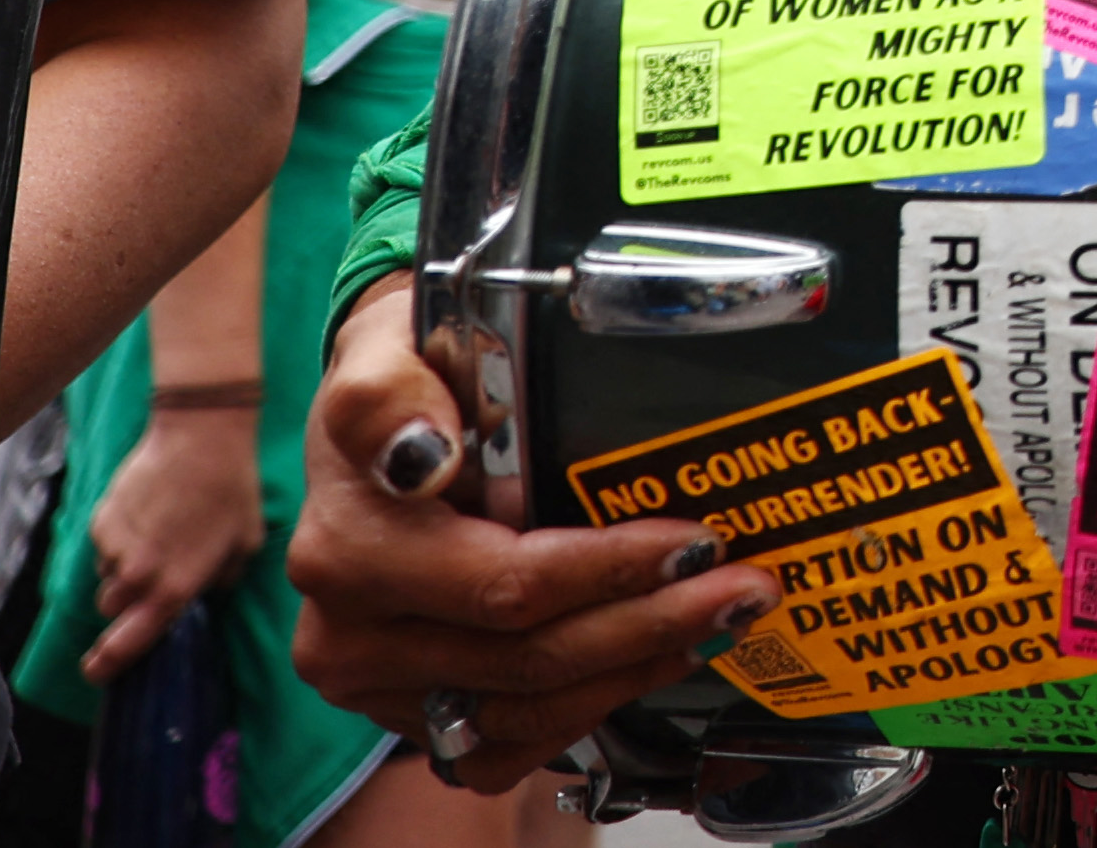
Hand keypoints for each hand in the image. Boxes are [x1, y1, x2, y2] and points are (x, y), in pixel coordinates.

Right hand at [76, 407, 266, 681]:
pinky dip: (119, 540)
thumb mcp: (245, 542)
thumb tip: (206, 592)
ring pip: (107, 577)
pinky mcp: (101, 523)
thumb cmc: (233, 490)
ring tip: (159, 534)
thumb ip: (222, 579)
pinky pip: (102, 547)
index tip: (97, 675)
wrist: (201, 438)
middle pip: (114, 610)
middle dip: (128, 600)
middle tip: (153, 573)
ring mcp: (114, 549)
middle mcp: (139, 576)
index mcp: (175, 588)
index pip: (130, 642)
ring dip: (125, 568)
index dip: (110, 663)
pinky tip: (149, 513)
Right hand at [285, 300, 775, 787]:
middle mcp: (351, 633)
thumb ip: (391, 397)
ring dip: (634, 669)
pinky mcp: (408, 714)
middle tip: (745, 586)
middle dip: (652, 621)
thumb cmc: (406, 378)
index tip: (697, 541)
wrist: (378, 426)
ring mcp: (379, 685)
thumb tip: (421, 454)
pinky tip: (650, 662)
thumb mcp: (390, 351)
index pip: (505, 582)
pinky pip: (504, 745)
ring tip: (719, 620)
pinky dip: (585, 710)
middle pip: (527, 655)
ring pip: (525, 709)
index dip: (612, 571)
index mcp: (353, 548)